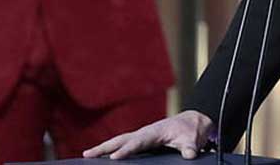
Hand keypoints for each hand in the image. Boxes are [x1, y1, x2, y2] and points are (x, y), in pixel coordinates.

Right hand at [83, 110, 214, 159]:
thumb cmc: (191, 130)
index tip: (113, 158)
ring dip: (103, 148)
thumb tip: (190, 155)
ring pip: (119, 141)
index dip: (125, 151)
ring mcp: (141, 136)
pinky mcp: (142, 141)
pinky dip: (111, 149)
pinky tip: (103, 157)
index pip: (137, 143)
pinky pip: (124, 145)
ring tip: (87, 155)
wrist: (191, 121)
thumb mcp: (193, 139)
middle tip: (87, 154)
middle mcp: (144, 133)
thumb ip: (190, 147)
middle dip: (104, 147)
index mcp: (153, 132)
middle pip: (120, 140)